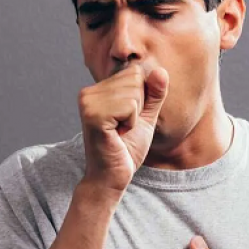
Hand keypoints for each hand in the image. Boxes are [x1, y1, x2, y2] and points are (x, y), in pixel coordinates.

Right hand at [78, 61, 168, 190]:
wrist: (112, 177)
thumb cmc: (126, 149)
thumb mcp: (146, 117)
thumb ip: (154, 94)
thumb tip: (161, 70)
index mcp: (97, 90)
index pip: (135, 73)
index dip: (141, 99)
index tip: (127, 120)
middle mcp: (88, 92)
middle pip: (135, 78)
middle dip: (138, 106)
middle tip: (123, 127)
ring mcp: (88, 102)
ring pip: (134, 92)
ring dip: (134, 116)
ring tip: (119, 131)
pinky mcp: (93, 115)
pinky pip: (129, 106)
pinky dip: (131, 122)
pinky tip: (117, 135)